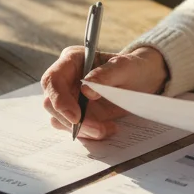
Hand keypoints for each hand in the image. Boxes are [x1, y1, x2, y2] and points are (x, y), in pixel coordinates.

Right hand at [40, 46, 167, 138]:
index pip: (52, 79)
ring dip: (83, 129)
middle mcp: (65, 79)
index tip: (76, 117)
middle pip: (50, 103)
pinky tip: (108, 128)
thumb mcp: (125, 67)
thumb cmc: (132, 68)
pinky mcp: (76, 113)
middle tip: (98, 129)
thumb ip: (105, 74)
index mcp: (72, 60)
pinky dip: (89, 133)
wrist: (142, 80)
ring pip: (59, 119)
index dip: (59, 99)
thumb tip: (86, 89)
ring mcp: (69, 97)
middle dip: (72, 120)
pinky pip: (73, 128)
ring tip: (107, 128)